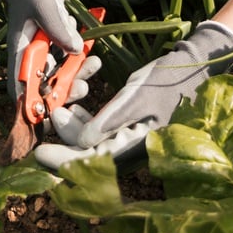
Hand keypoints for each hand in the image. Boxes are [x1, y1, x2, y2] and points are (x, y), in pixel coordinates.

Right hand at [6, 0, 86, 100]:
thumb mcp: (45, 4)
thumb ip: (58, 29)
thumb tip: (74, 52)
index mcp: (17, 45)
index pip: (17, 83)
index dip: (30, 103)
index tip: (48, 115)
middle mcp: (28, 48)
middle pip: (43, 80)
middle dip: (63, 87)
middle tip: (82, 87)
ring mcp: (42, 40)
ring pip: (59, 67)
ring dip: (76, 70)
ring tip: (94, 65)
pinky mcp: (54, 32)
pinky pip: (67, 50)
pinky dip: (79, 51)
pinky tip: (87, 42)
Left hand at [34, 20, 232, 169]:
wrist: (193, 68)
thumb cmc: (169, 80)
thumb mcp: (137, 95)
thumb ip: (110, 120)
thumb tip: (81, 142)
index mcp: (136, 147)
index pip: (93, 163)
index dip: (63, 161)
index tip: (40, 153)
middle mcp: (130, 151)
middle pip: (88, 157)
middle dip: (66, 138)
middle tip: (53, 114)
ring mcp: (129, 143)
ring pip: (91, 145)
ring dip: (74, 128)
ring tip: (63, 106)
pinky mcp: (127, 132)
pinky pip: (99, 134)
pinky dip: (86, 122)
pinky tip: (77, 105)